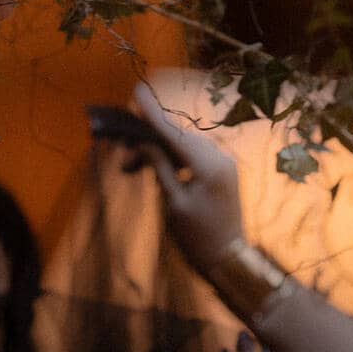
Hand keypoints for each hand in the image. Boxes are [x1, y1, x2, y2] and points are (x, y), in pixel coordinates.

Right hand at [128, 83, 244, 272]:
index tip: (137, 90)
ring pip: (182, 147)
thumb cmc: (197, 237)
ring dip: (158, 153)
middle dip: (148, 142)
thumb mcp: (173, 203)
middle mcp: (219, 157)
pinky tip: (155, 171)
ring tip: (131, 169)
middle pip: (177, 138)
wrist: (229, 260)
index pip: (174, 133)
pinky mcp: (221, 172)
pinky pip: (192, 156)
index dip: (152, 113)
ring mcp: (223, 163)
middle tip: (123, 157)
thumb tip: (144, 141)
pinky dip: (172, 160)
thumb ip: (159, 167)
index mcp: (208, 165)